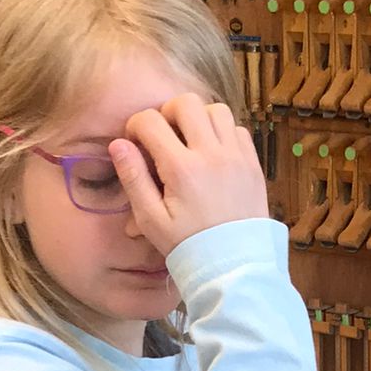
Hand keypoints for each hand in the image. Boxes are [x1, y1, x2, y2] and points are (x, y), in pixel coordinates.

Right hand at [108, 97, 267, 251]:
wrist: (235, 267)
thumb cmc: (188, 246)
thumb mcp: (151, 220)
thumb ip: (133, 179)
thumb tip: (118, 145)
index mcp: (182, 168)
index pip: (150, 121)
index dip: (136, 126)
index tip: (136, 143)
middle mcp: (211, 154)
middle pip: (185, 102)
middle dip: (167, 113)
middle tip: (164, 136)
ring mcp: (236, 157)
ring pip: (215, 110)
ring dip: (198, 118)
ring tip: (190, 142)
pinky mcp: (253, 164)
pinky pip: (237, 129)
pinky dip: (222, 133)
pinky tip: (213, 154)